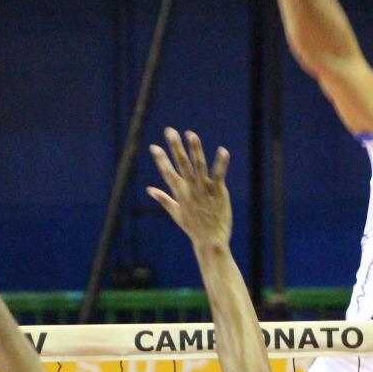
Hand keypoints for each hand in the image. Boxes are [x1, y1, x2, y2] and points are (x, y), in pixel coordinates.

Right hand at [147, 128, 231, 249]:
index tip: (154, 146)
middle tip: (170, 131)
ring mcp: (204, 189)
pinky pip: (219, 174)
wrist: (210, 240)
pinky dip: (221, 162)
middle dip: (175, 147)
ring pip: (198, 165)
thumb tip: (149, 190)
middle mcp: (190, 189)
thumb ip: (163, 199)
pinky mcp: (218, 191)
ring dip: (194, 149)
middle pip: (181, 164)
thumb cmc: (193, 228)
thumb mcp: (176, 213)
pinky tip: (222, 150)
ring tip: (191, 134)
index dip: (160, 159)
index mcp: (179, 193)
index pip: (167, 172)